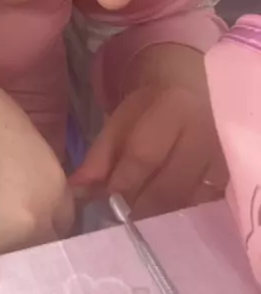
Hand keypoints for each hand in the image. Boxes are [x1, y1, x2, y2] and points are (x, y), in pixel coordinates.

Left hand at [70, 44, 227, 218]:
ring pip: (185, 202)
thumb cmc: (150, 107)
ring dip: (157, 214)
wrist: (190, 90)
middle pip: (168, 186)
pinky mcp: (228, 175)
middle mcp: (202, 133)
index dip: (123, 182)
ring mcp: (220, 157)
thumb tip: (75, 190)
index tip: (106, 200)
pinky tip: (162, 213)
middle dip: (138, 205)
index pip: (145, 155)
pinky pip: (200, 206)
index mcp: (172, 109)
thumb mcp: (120, 120)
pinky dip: (178, 214)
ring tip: (138, 213)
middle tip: (120, 214)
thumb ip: (98, 155)